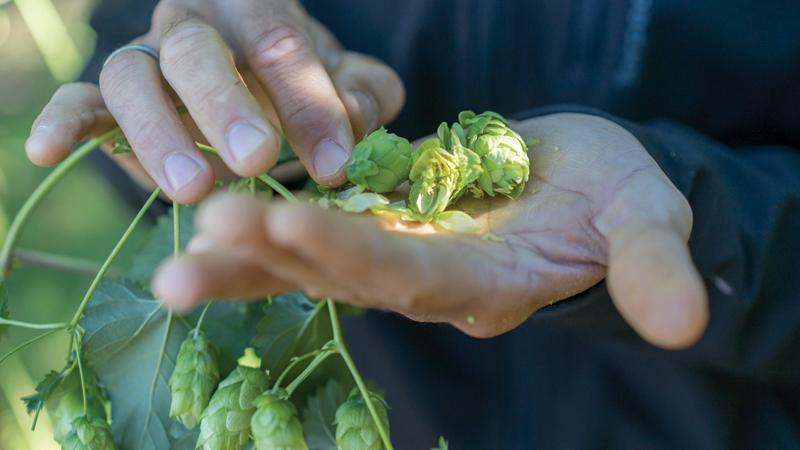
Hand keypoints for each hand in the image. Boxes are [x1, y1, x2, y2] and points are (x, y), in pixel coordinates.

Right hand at [24, 0, 404, 202]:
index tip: (334, 163)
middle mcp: (193, 24)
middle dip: (226, 106)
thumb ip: (365, 94)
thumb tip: (351, 119)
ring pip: (131, 77)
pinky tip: (46, 151)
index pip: (278, 42)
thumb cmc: (304, 87)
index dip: (307, 101)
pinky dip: (63, 122)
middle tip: (258, 160)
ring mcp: (147, 59)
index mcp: (256, 9)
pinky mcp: (110, 100)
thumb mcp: (349, 86)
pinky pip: (79, 102)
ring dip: (157, 131)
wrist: (256, 90)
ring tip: (194, 188)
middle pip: (196, 50)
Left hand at [153, 113, 708, 349]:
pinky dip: (265, 225)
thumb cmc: (617, 198)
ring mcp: (398, 252)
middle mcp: (428, 281)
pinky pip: (315, 226)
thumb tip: (685, 321)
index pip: (411, 277)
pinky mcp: (380, 221)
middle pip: (343, 276)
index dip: (351, 254)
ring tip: (180, 249)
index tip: (288, 224)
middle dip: (272, 256)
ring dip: (249, 252)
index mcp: (485, 284)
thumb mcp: (647, 216)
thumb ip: (652, 262)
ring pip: (315, 260)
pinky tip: (210, 214)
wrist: (581, 184)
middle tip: (197, 238)